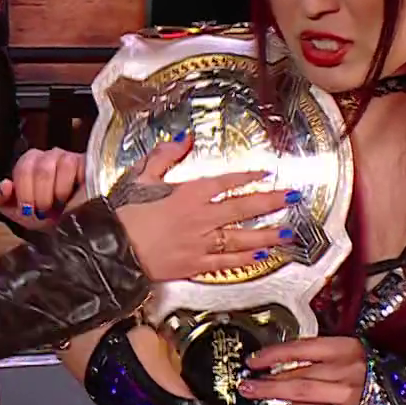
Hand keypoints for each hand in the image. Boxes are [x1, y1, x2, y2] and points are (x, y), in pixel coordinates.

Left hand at [0, 148, 85, 230]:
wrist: (70, 227)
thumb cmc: (44, 216)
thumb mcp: (18, 212)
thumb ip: (2, 199)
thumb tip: (5, 185)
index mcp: (29, 162)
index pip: (23, 169)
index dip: (25, 192)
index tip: (28, 209)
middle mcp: (48, 156)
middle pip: (42, 169)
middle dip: (42, 196)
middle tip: (44, 211)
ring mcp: (68, 158)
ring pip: (63, 166)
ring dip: (59, 193)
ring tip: (60, 205)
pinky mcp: (86, 163)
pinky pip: (79, 168)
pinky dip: (74, 187)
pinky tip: (73, 198)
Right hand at [106, 133, 297, 281]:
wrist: (112, 249)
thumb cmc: (125, 213)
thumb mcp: (141, 176)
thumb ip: (165, 156)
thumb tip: (184, 138)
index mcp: (189, 194)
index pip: (225, 182)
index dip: (247, 177)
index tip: (265, 174)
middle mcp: (201, 218)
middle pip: (243, 208)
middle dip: (270, 203)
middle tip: (292, 199)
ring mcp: (200, 244)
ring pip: (241, 239)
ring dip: (266, 236)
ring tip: (286, 233)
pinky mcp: (195, 266)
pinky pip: (226, 264)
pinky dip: (244, 261)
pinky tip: (260, 258)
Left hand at [239, 336, 368, 404]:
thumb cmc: (375, 372)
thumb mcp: (352, 355)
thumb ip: (324, 357)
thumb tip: (285, 365)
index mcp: (344, 347)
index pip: (301, 348)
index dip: (274, 354)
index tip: (252, 360)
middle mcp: (347, 368)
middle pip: (299, 374)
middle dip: (268, 380)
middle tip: (245, 385)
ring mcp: (352, 394)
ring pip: (307, 393)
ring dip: (278, 397)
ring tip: (256, 399)